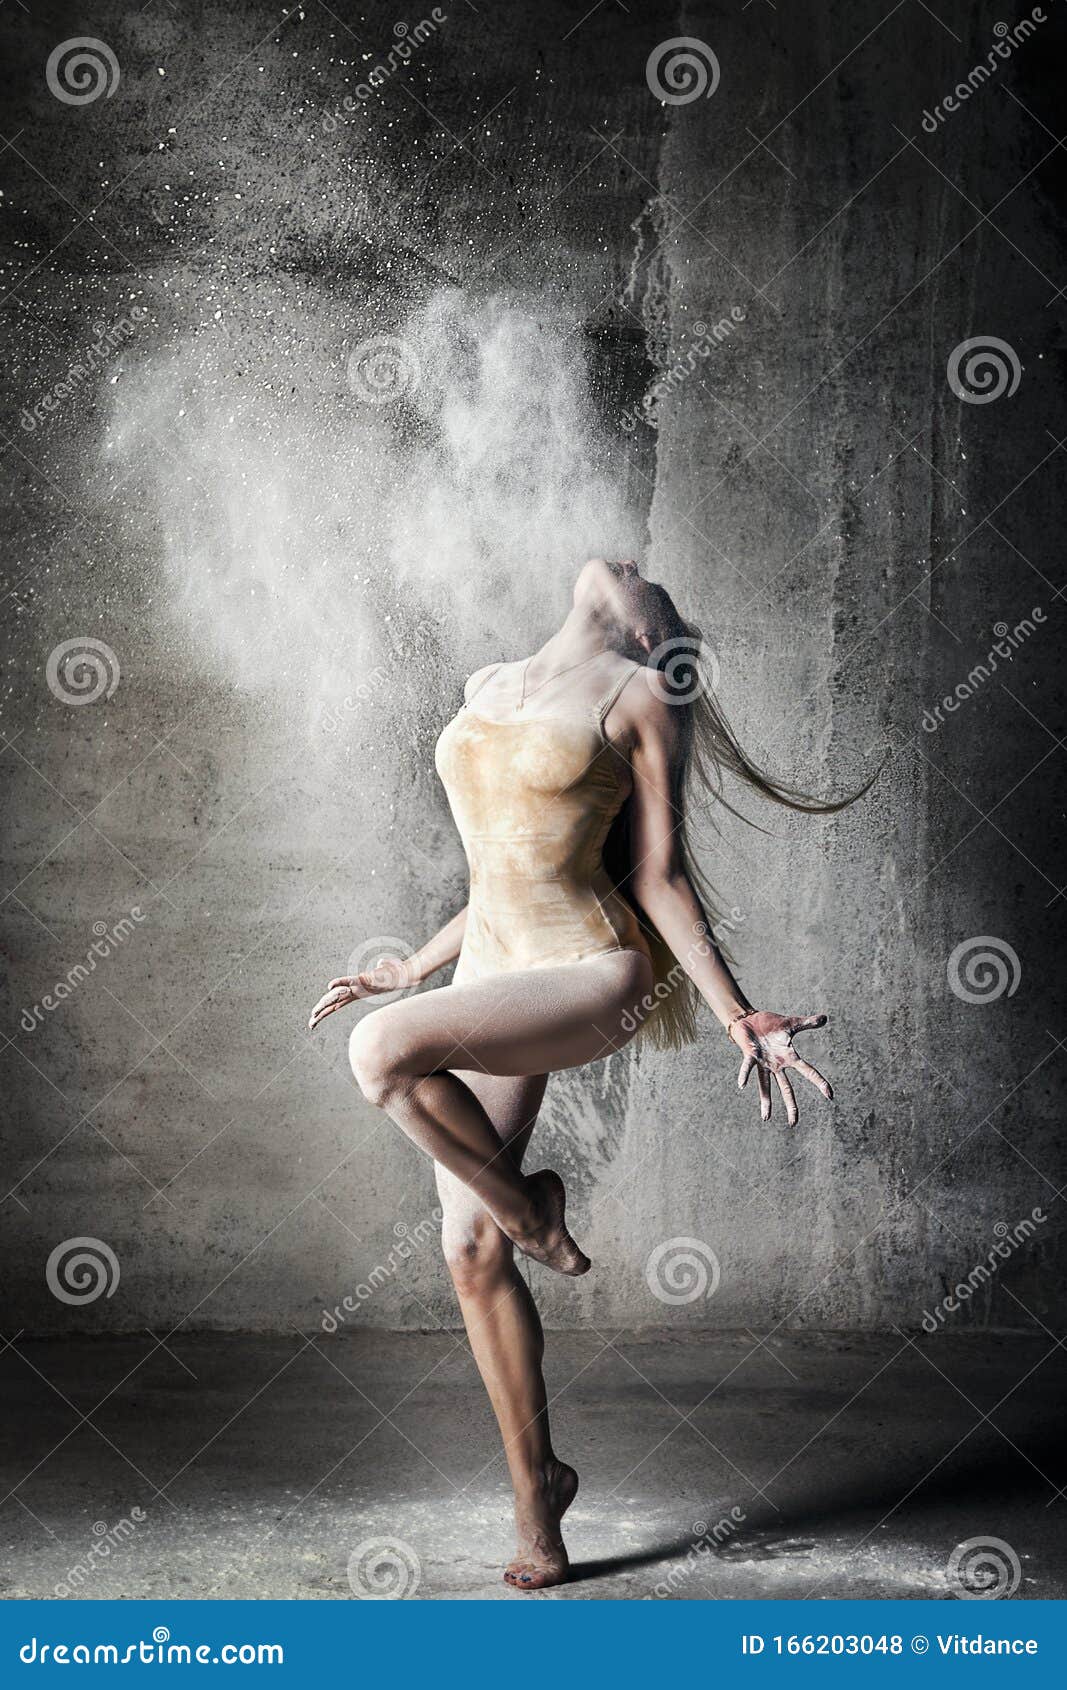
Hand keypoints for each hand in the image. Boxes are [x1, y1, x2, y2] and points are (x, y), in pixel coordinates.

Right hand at [308, 957, 413, 1030]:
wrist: (405, 974)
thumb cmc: (395, 973)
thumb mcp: (383, 971)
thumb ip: (380, 966)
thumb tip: (381, 962)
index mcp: (357, 992)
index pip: (337, 1003)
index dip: (325, 1010)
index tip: (314, 1018)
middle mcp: (356, 992)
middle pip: (334, 1003)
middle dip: (321, 1013)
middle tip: (310, 1024)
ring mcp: (360, 987)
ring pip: (338, 996)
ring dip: (326, 1003)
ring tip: (314, 1013)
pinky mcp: (366, 979)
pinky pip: (350, 980)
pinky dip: (340, 982)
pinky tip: (330, 986)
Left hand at [729, 1010, 831, 1125]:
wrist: (749, 1019)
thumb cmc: (770, 1024)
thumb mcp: (791, 1023)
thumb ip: (807, 1023)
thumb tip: (825, 1018)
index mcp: (789, 1057)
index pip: (808, 1071)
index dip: (819, 1082)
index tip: (830, 1095)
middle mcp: (776, 1064)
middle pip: (786, 1088)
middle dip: (790, 1105)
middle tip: (793, 1123)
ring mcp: (763, 1063)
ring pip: (765, 1085)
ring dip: (766, 1101)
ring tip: (766, 1119)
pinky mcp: (750, 1056)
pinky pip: (748, 1067)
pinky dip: (745, 1075)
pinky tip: (742, 1085)